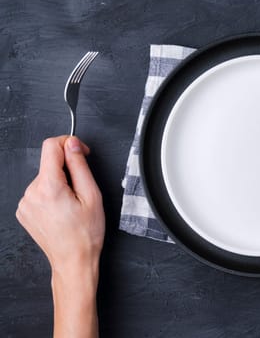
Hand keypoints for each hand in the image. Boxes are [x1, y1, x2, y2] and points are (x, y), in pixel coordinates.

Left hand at [16, 136, 103, 337]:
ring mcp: (25, 203)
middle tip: (82, 189)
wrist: (73, 260)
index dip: (69, 144)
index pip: (51, 146)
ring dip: (59, 182)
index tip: (81, 152)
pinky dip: (51, 194)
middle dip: (67, 169)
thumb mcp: (92, 195)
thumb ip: (80, 165)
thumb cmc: (86, 233)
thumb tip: (72, 144)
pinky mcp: (24, 210)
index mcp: (49, 186)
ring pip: (44, 177)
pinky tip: (62, 210)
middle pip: (49, 164)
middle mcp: (31, 193)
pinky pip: (38, 191)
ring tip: (72, 204)